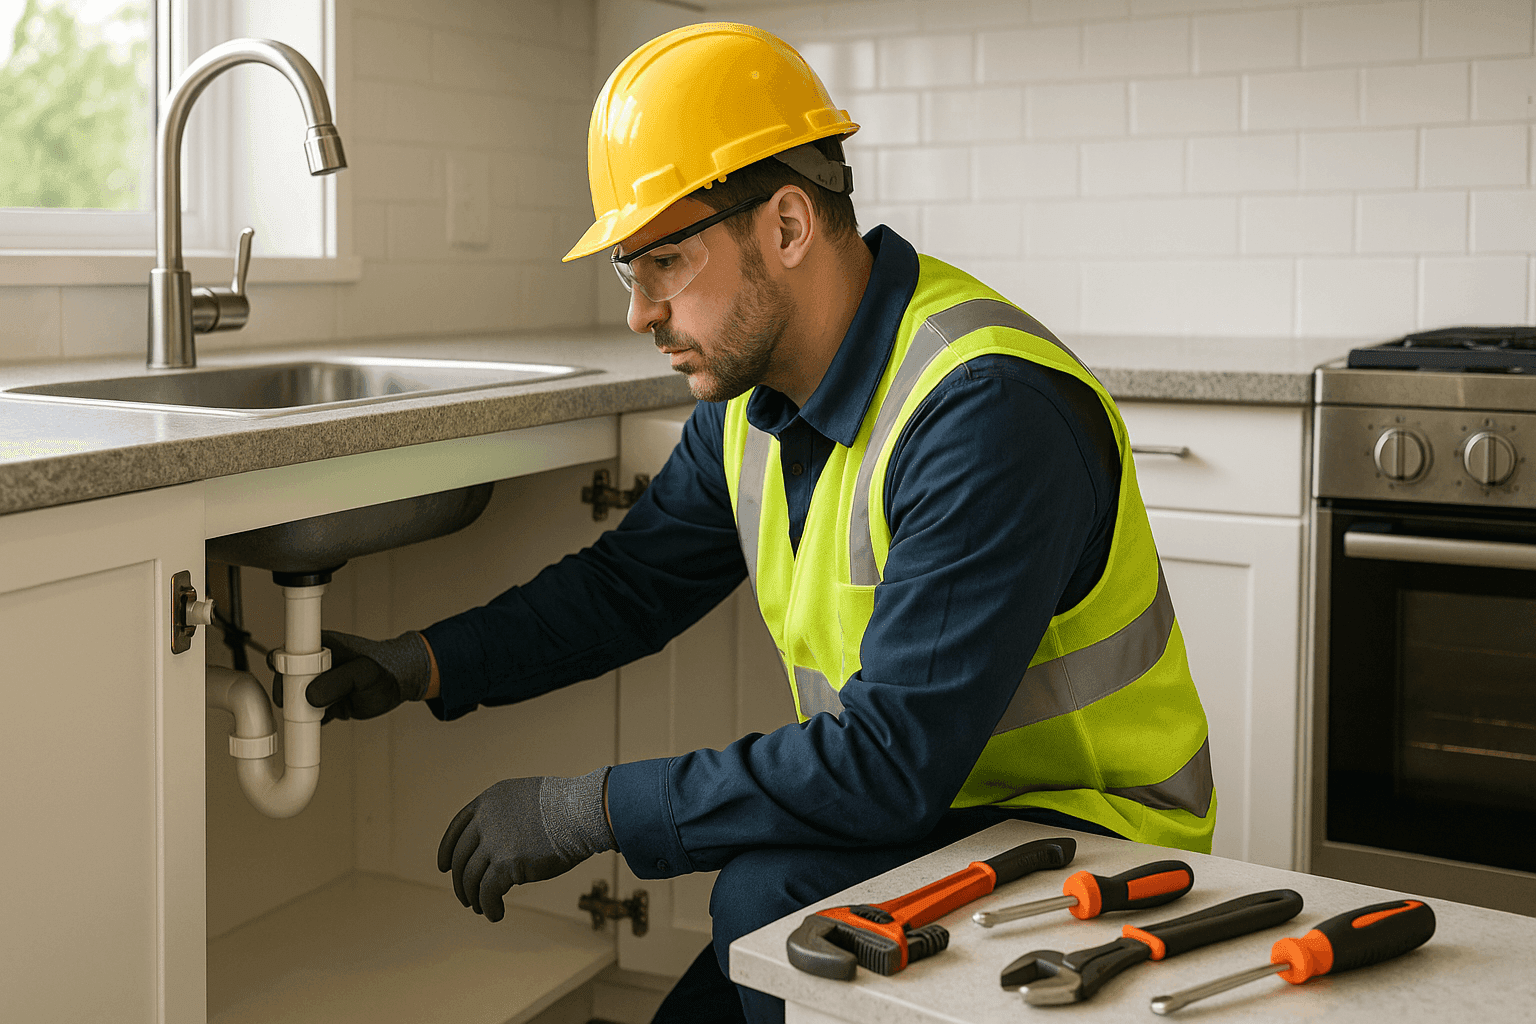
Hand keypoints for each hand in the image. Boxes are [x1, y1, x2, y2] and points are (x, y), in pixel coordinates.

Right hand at [270, 629, 430, 722]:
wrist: (397, 683)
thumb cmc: (384, 670)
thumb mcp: (365, 672)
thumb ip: (338, 680)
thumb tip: (310, 695)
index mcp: (317, 646)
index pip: (283, 656)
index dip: (283, 673)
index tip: (295, 688)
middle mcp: (311, 664)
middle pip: (283, 682)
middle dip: (290, 697)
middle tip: (313, 704)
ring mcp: (315, 683)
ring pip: (291, 701)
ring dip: (300, 711)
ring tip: (325, 711)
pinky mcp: (320, 702)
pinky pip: (304, 715)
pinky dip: (309, 722)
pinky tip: (327, 718)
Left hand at [437, 768, 614, 921]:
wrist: (583, 812)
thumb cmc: (568, 807)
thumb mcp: (529, 800)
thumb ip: (510, 815)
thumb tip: (505, 839)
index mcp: (489, 800)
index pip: (456, 828)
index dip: (446, 850)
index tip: (443, 868)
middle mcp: (486, 819)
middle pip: (460, 857)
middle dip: (460, 882)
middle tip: (466, 898)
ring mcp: (494, 841)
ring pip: (470, 878)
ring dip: (474, 898)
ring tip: (482, 909)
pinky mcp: (505, 864)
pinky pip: (488, 893)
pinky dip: (489, 907)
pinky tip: (496, 915)